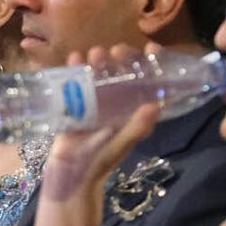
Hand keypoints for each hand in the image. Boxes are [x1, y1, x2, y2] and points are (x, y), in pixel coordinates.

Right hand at [43, 46, 160, 203]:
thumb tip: (155, 106)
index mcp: (132, 113)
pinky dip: (74, 70)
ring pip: (99, 76)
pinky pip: (76, 84)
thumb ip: (136, 128)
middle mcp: (117, 105)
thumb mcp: (119, 144)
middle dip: (120, 59)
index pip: (147, 84)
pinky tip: (73, 59)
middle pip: (122, 75)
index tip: (150, 48)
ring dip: (98, 62)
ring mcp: (95, 104)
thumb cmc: (99, 162)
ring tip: (93, 53)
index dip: (152, 65)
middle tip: (115, 50)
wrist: (70, 177)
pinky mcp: (75, 106)